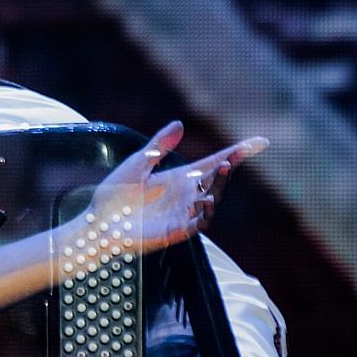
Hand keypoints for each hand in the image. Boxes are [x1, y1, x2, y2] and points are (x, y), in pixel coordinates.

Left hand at [90, 121, 266, 254]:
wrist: (98, 221)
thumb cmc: (116, 193)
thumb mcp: (138, 163)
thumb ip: (159, 146)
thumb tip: (180, 124)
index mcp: (180, 177)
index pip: (213, 163)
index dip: (236, 154)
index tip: (258, 143)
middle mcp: (186, 195)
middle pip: (215, 182)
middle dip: (224, 172)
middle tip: (226, 161)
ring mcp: (182, 214)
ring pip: (210, 203)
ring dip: (215, 191)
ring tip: (215, 177)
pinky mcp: (174, 232)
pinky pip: (195, 225)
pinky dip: (202, 214)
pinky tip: (203, 202)